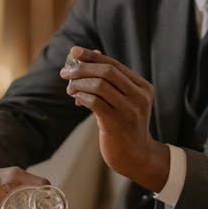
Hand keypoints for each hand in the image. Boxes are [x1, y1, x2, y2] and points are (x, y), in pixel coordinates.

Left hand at [61, 46, 169, 191]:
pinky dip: (82, 97)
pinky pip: (94, 102)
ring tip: (70, 88)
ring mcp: (129, 110)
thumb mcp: (123, 100)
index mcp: (143, 87)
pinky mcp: (117, 123)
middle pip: (107, 72)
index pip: (114, 64)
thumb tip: (91, 54)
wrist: (136, 156)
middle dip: (82, 68)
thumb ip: (111, 80)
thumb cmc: (126, 126)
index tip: (74, 52)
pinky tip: (77, 99)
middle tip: (65, 72)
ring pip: (99, 85)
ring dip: (79, 83)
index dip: (92, 57)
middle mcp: (139, 96)